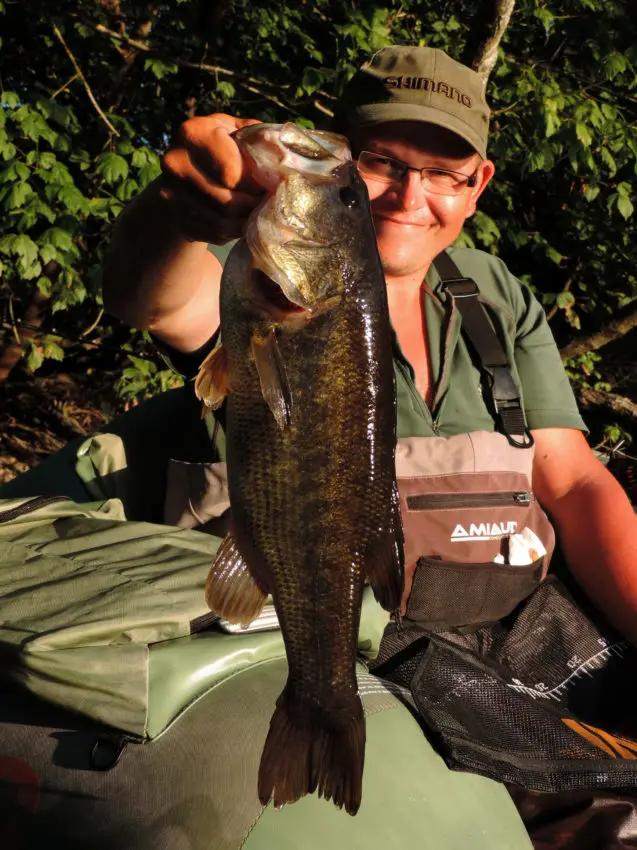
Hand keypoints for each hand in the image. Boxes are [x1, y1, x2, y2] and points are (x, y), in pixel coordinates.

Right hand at [160, 114, 263, 243]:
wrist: (185, 176)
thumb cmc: (220, 150)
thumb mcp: (236, 133)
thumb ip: (258, 138)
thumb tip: (284, 156)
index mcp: (193, 133)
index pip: (232, 171)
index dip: (257, 182)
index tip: (273, 184)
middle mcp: (176, 163)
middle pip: (228, 199)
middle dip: (254, 203)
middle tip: (270, 203)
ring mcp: (171, 195)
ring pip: (224, 220)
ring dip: (248, 219)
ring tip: (260, 211)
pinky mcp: (178, 219)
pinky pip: (216, 233)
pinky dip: (235, 230)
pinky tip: (245, 221)